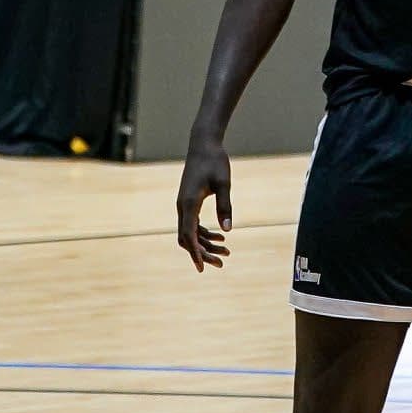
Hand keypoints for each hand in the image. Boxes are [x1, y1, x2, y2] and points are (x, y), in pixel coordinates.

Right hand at [177, 133, 232, 269]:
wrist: (203, 145)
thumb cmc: (214, 161)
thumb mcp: (224, 183)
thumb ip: (225, 206)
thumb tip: (228, 230)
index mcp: (189, 204)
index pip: (189, 235)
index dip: (195, 252)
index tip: (202, 267)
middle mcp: (183, 207)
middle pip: (188, 238)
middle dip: (202, 252)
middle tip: (221, 262)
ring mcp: (184, 205)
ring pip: (190, 233)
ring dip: (205, 244)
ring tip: (226, 251)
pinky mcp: (188, 202)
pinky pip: (193, 224)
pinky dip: (204, 233)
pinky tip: (220, 235)